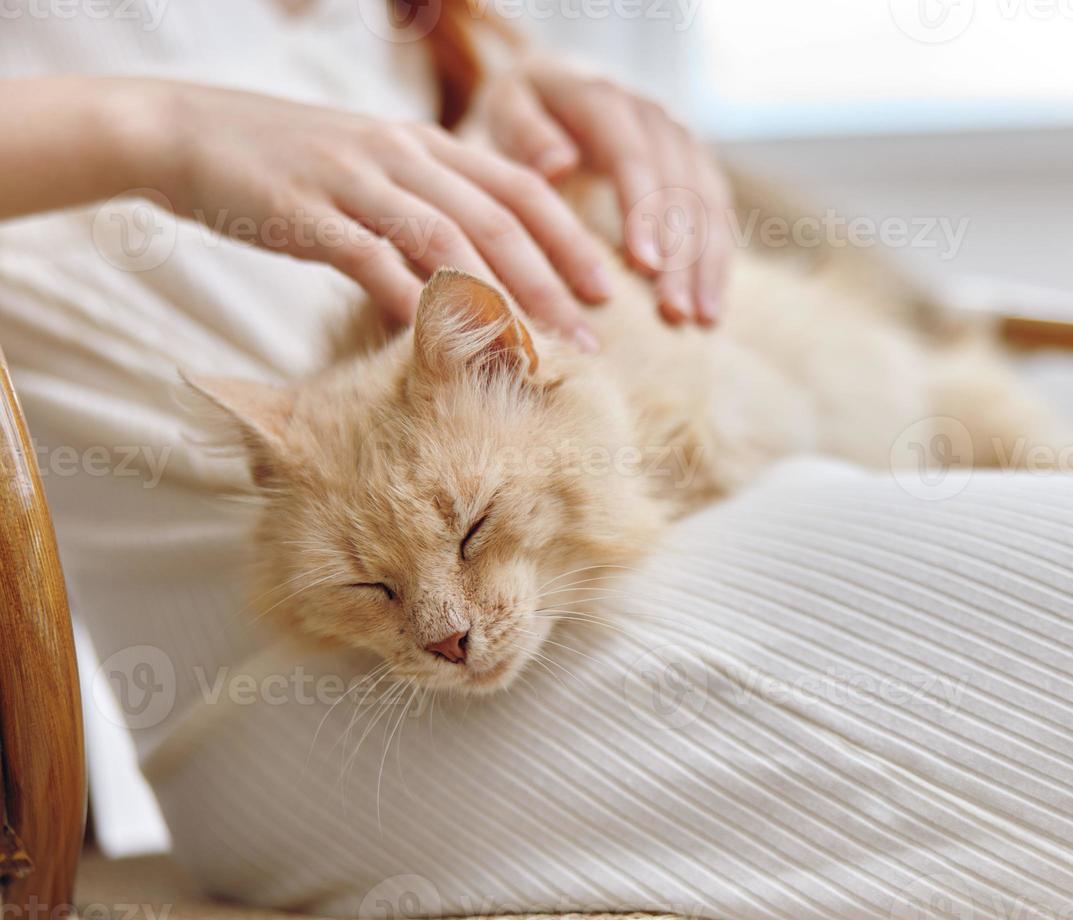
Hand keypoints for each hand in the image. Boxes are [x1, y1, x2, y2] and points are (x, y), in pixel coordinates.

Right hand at [143, 81, 609, 349]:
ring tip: (535, 351)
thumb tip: (483, 270)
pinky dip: (412, 303)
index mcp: (425, 144)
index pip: (520, 188)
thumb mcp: (372, 171)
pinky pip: (373, 262)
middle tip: (589, 339)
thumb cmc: (288, 165)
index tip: (606, 290)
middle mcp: (402, 155)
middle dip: (552, 283)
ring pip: (448, 241)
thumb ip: (428, 206)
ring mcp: (355, 181)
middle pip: (499, 220)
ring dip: (499, 300)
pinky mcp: (307, 213)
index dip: (569, 240)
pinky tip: (440, 345)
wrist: (186, 134)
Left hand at [479, 58, 732, 326]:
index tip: (644, 265)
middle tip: (674, 310)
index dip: (643, 211)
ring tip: (698, 319)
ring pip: (706, 204)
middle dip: (680, 254)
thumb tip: (560, 164)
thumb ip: (524, 134)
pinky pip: (716, 214)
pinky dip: (716, 263)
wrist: (546, 93)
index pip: (632, 155)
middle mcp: (651, 113)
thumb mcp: (503, 113)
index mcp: (602, 97)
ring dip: (705, 265)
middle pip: (678, 186)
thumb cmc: (514, 117)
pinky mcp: (694, 164)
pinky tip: (710, 307)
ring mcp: (679, 137)